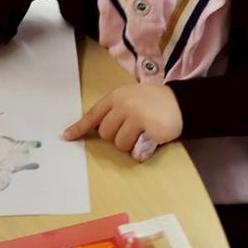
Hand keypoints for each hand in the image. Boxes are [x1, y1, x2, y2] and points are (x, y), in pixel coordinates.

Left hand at [63, 83, 182, 153]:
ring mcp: (135, 117)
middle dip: (116, 136)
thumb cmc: (152, 102)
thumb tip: (95, 129)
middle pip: (106, 134)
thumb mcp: (130, 98)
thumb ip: (113, 109)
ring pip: (119, 144)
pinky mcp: (148, 129)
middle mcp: (123, 105)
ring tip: (142, 133)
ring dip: (130, 144)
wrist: (180, 102)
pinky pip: (135, 150)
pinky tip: (150, 139)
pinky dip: (141, 150)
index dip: (79, 128)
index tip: (67, 137)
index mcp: (116, 97)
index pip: (93, 115)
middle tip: (132, 129)